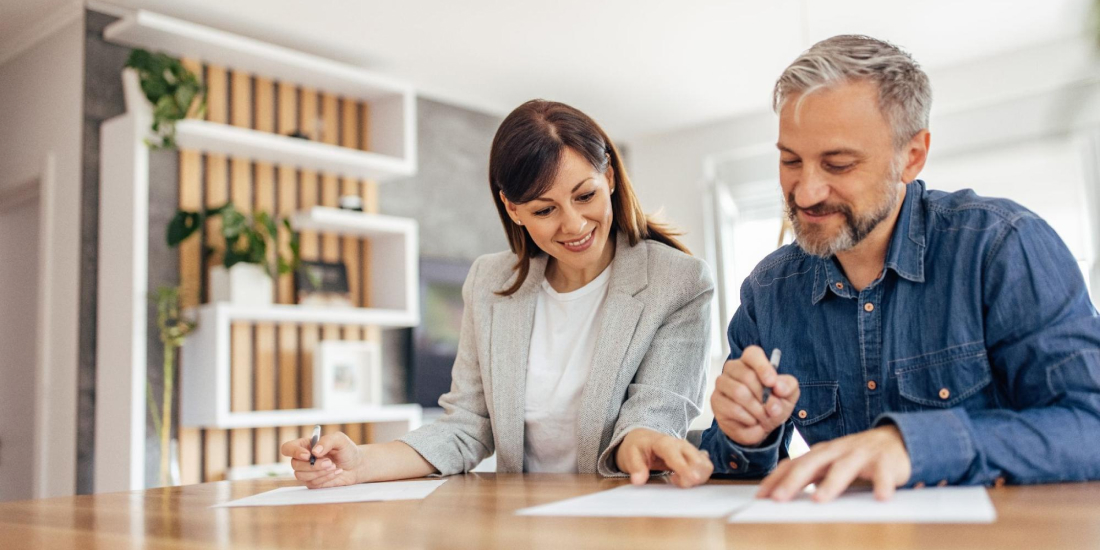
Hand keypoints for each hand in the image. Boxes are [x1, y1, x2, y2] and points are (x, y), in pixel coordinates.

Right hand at [280, 431, 362, 488]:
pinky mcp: (312, 482)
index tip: (308, 455)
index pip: (288, 448)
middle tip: (330, 462)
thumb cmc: (347, 450)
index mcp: (305, 445)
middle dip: (313, 465)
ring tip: (334, 466)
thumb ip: (327, 441)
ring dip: (319, 472)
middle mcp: (303, 459)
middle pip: (294, 464)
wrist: (356, 466)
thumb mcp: (340, 440)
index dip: (294, 452)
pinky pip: (311, 483)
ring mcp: (306, 472)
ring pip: (301, 476)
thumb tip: (315, 451)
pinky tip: (335, 472)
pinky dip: (325, 478)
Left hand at [615, 428, 713, 487]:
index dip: (685, 467)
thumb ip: (635, 467)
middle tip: (674, 481)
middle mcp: (680, 444)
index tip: (693, 479)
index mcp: (664, 443)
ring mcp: (689, 449)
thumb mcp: (630, 455)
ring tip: (677, 478)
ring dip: (697, 477)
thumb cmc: (637, 447)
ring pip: (704, 464)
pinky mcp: (694, 456)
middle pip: (697, 460)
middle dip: (692, 476)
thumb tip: (638, 480)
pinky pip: (706, 466)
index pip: (676, 455)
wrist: (642, 438)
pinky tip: (686, 476)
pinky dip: (701, 474)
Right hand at [711, 346, 799, 445]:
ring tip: (763, 417)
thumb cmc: (771, 405)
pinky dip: (748, 419)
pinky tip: (751, 421)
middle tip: (772, 409)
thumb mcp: (788, 396)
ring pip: (739, 392)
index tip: (772, 382)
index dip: (762, 367)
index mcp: (751, 362)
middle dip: (764, 397)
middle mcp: (733, 368)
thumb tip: (778, 387)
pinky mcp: (715, 400)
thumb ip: (788, 387)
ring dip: (757, 409)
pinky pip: (733, 408)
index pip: (752, 354)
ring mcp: (722, 383)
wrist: (759, 427)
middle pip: (747, 376)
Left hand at [757, 425, 911, 501]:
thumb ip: (811, 476)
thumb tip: (782, 495)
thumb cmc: (857, 457)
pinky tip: (881, 497)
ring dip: (831, 484)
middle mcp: (837, 450)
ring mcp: (861, 453)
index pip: (793, 464)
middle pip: (812, 463)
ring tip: (820, 499)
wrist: (896, 439)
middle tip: (779, 499)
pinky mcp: (886, 460)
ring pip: (844, 467)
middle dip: (793, 481)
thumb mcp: (831, 464)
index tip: (761, 496)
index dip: (776, 478)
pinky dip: (883, 484)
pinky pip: (884, 473)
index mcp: (821, 453)